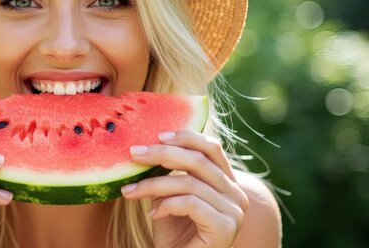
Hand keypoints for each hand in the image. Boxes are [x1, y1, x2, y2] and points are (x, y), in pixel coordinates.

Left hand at [121, 130, 248, 247]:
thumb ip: (169, 172)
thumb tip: (147, 145)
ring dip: (153, 184)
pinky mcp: (225, 228)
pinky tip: (153, 215)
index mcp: (228, 182)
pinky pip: (191, 204)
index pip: (212, 148)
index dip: (185, 137)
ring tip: (131, 192)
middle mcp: (237, 194)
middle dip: (161, 154)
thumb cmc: (173, 233)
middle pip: (198, 161)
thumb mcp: (170, 196)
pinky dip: (166, 205)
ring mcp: (234, 212)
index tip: (157, 136)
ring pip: (189, 183)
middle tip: (134, 153)